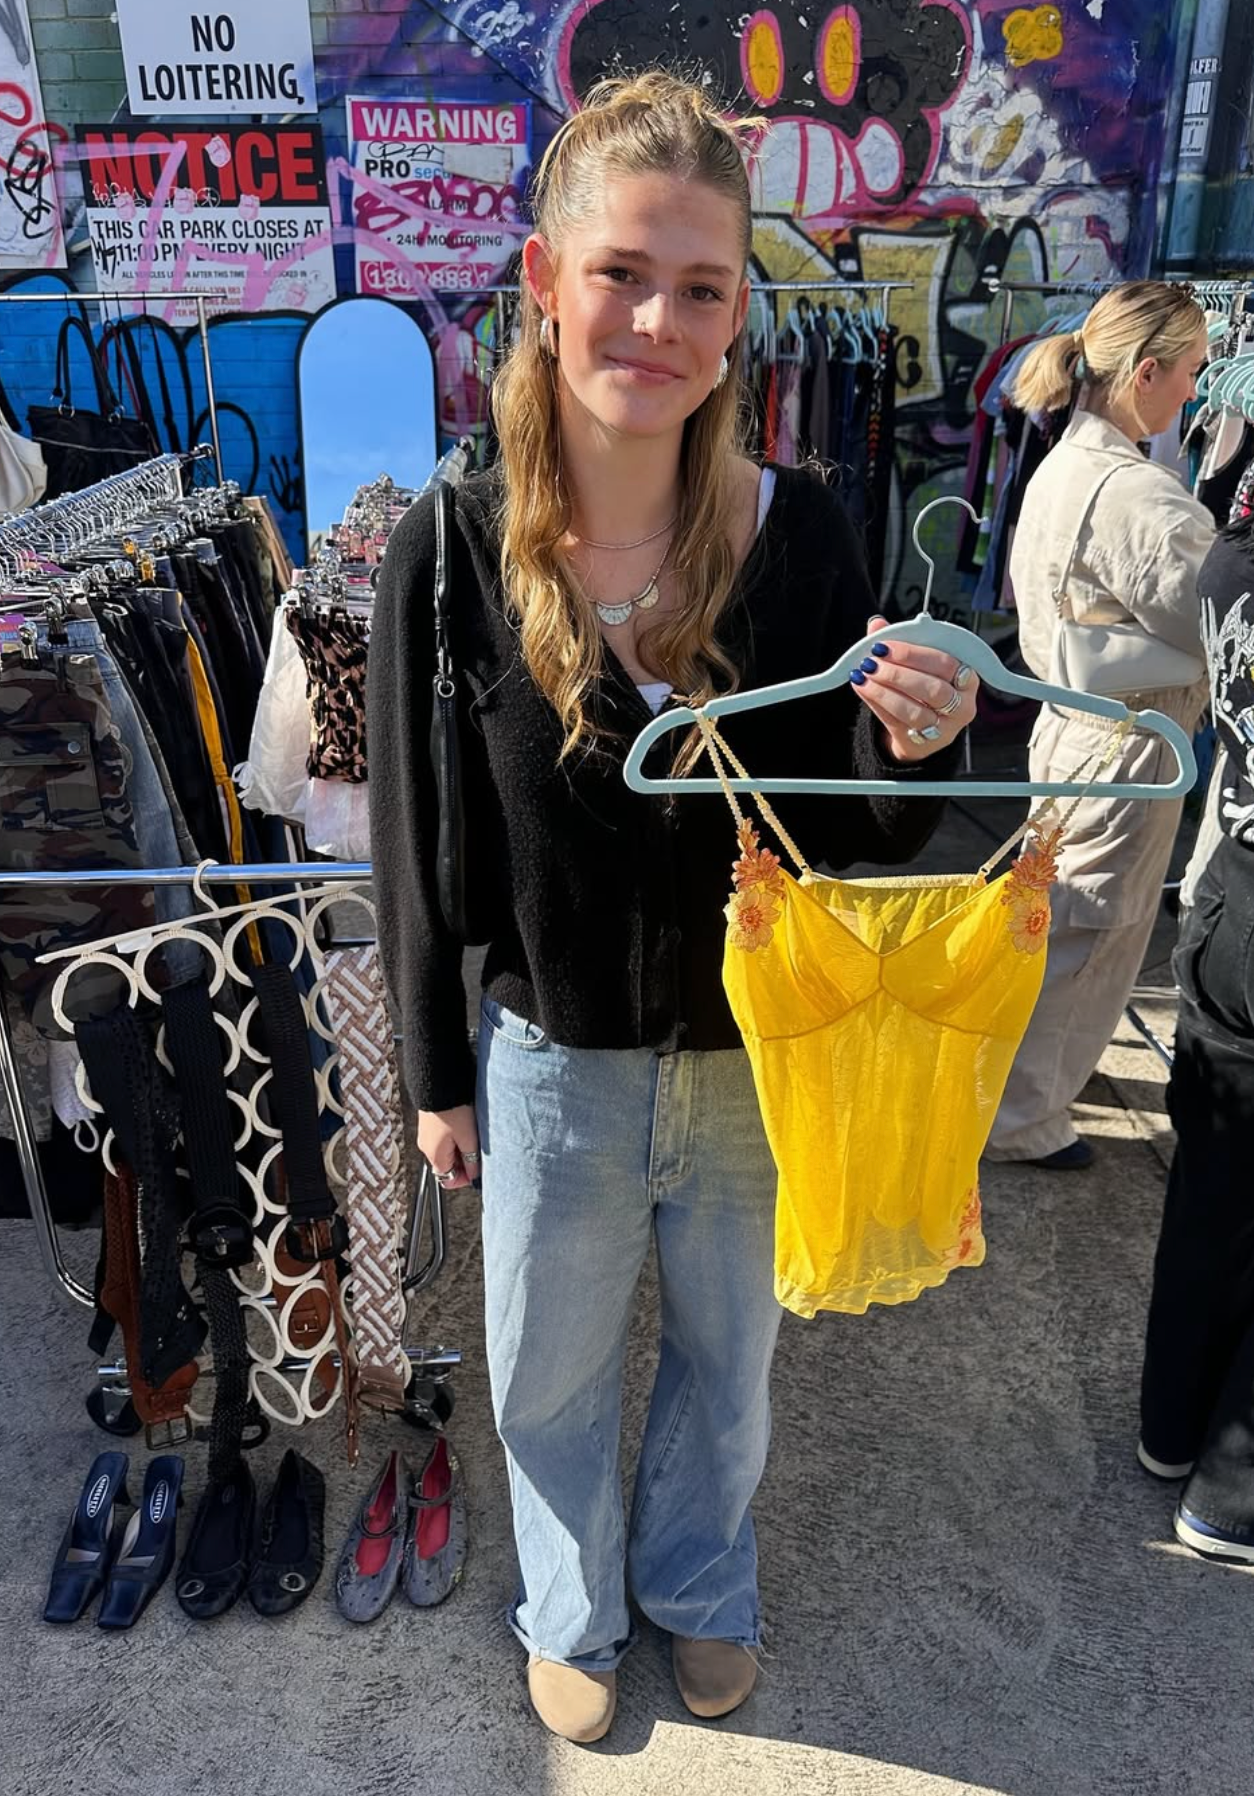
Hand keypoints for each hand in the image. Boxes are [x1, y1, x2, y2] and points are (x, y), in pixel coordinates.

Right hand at [417, 1104, 480, 1190]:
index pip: (447, 1180)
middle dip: (464, 1162)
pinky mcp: (429, 1123)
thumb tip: (474, 1174)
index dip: (464, 1179)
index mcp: (434, 1154)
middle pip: (447, 1165)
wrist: (439, 1082)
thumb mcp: (469, 1137)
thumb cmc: (453, 1109)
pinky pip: (442, 1138)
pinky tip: (464, 1126)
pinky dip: (454, 1137)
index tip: (477, 1171)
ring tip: (472, 1135)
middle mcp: (427, 1147)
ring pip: (446, 1151)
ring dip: (460, 1148)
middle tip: (478, 1150)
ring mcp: (426, 1135)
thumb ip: (472, 1159)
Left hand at [850, 615, 979, 761]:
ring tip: (863, 677)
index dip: (913, 654)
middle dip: (898, 674)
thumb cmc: (922, 686)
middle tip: (871, 663)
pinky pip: (899, 724)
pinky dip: (878, 705)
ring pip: (916, 712)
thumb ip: (900, 642)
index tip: (884, 646)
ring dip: (885, 692)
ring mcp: (946, 727)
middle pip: (934, 689)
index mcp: (967, 676)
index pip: (945, 662)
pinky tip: (863, 689)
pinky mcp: (925, 743)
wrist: (919, 726)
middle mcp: (963, 704)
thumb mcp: (916, 662)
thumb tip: (876, 624)